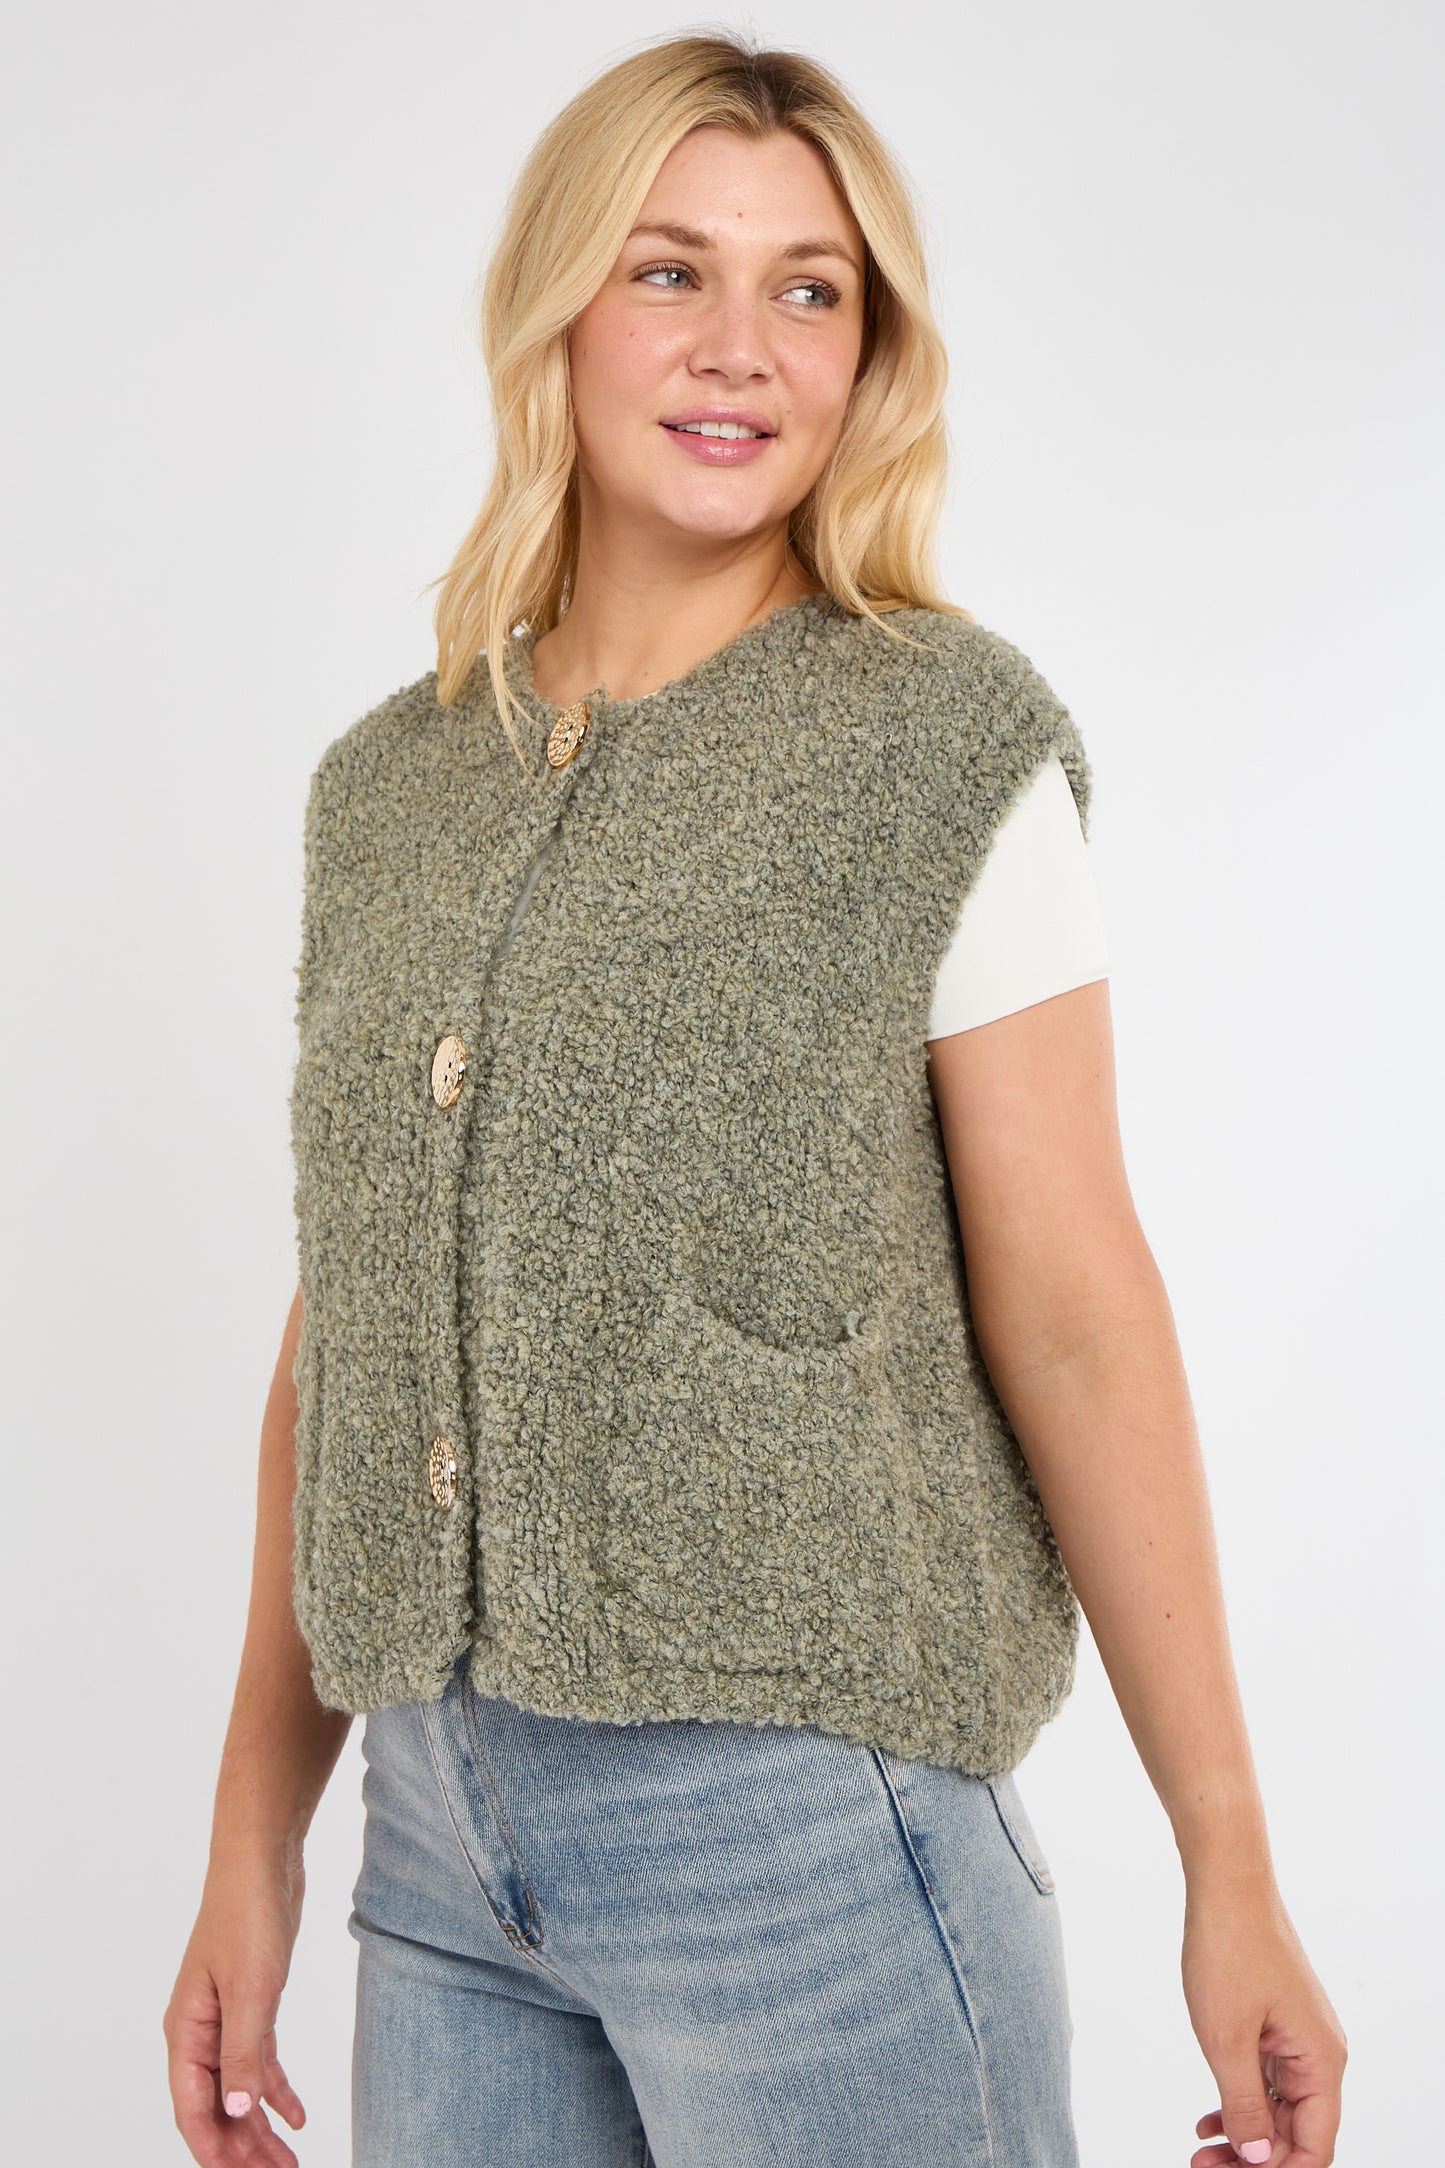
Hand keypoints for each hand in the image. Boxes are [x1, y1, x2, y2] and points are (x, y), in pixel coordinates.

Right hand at [163, 1845, 308, 2165]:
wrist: (262, 1861)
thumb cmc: (248, 1915)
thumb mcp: (251, 1990)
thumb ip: (243, 2053)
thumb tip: (235, 2111)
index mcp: (186, 2032)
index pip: (193, 2109)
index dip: (215, 2150)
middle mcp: (199, 2032)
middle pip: (216, 2107)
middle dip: (242, 2148)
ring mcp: (224, 2019)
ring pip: (237, 2089)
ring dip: (259, 2127)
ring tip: (288, 2161)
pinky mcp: (250, 2004)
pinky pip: (258, 2062)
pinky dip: (275, 2090)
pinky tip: (296, 2115)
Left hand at [1183, 1875, 1346, 2166]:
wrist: (1226, 1884)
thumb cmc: (1230, 1948)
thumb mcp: (1227, 2040)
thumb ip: (1245, 2105)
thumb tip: (1258, 2160)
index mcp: (1321, 2060)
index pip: (1315, 2146)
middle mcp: (1319, 2052)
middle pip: (1297, 2132)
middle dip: (1254, 2157)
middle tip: (1204, 2166)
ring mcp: (1298, 2036)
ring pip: (1279, 2106)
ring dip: (1244, 2132)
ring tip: (1201, 2148)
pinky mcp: (1277, 2021)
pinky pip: (1266, 2077)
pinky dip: (1240, 2099)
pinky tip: (1209, 2116)